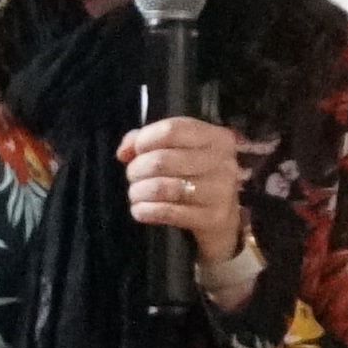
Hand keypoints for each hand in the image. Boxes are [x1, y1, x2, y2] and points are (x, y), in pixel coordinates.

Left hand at [122, 112, 252, 271]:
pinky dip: (146, 211)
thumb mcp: (180, 150)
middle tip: (132, 177)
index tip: (135, 152)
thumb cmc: (195, 177)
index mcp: (215, 137)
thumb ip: (148, 140)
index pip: (171, 130)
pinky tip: (140, 210)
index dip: (144, 140)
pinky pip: (168, 213)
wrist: (222, 217)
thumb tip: (124, 151)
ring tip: (136, 194)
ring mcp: (220, 191)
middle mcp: (221, 162)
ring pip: (163, 188)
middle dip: (137, 169)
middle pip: (162, 160)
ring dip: (139, 192)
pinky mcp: (212, 218)